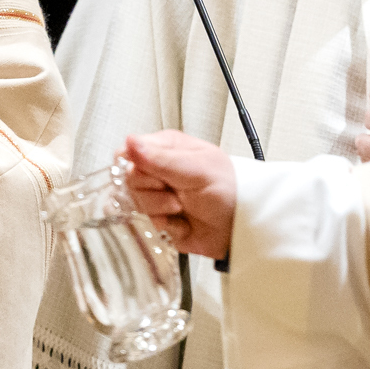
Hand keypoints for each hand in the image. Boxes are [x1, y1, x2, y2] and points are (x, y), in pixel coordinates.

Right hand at [119, 131, 236, 259]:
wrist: (241, 226)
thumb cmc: (229, 190)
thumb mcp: (196, 169)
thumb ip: (160, 158)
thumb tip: (130, 141)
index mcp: (166, 149)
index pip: (127, 153)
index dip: (136, 167)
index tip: (156, 175)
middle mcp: (158, 171)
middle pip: (128, 182)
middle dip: (153, 193)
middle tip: (177, 193)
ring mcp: (157, 197)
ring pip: (134, 204)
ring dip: (159, 211)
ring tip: (181, 208)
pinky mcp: (159, 220)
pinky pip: (145, 225)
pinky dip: (165, 227)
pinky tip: (181, 222)